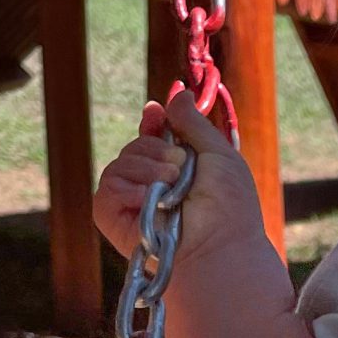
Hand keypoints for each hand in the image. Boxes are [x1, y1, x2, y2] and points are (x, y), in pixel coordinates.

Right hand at [93, 90, 269, 267]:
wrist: (221, 244)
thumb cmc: (229, 207)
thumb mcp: (219, 154)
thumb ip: (195, 123)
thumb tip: (178, 93)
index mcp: (175, 170)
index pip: (152, 136)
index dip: (152, 122)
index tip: (156, 113)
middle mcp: (151, 185)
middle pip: (136, 145)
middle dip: (157, 151)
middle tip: (181, 171)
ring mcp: (130, 202)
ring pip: (121, 162)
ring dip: (149, 169)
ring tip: (172, 188)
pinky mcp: (112, 218)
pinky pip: (108, 187)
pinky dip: (129, 189)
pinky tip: (149, 200)